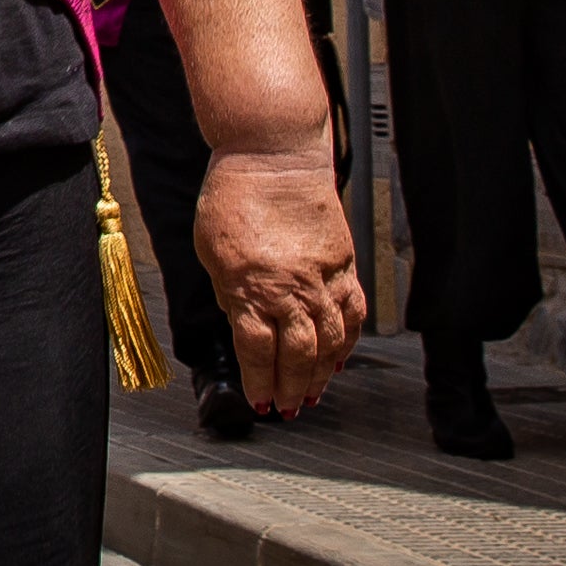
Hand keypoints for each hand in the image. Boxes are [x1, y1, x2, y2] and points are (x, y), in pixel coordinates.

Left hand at [190, 137, 363, 414]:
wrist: (272, 156)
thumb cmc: (232, 197)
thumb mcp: (212, 252)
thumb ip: (230, 295)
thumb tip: (243, 329)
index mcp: (250, 284)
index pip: (257, 349)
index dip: (259, 381)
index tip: (259, 401)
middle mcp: (291, 286)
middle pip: (298, 353)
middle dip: (292, 387)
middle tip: (288, 408)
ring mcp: (322, 276)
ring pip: (331, 340)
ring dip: (323, 374)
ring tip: (314, 395)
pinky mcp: (344, 263)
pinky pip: (353, 313)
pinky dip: (348, 341)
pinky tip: (340, 359)